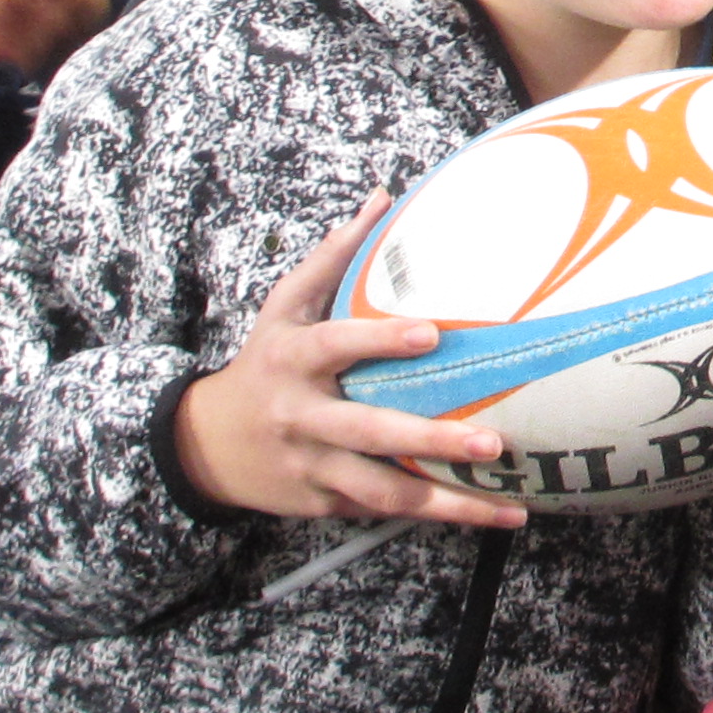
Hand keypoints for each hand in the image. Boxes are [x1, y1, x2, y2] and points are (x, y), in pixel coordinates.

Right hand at [174, 197, 524, 528]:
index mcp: (294, 360)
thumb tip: (383, 197)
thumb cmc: (264, 363)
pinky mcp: (326, 501)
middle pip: (369, 432)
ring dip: (447, 501)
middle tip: (492, 442)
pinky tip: (489, 515)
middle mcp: (303, 416)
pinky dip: (434, 514)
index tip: (432, 333)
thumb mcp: (284, 308)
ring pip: (383, 491)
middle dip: (431, 440)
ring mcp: (315, 465)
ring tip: (506, 503)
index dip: (380, 339)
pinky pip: (384, 509)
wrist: (206, 445)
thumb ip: (333, 256)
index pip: (336, 346)